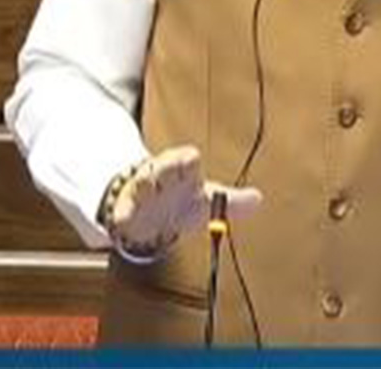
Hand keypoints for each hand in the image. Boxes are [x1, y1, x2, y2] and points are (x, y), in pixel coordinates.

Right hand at [106, 146, 262, 255]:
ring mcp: (141, 190)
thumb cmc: (181, 203)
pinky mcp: (125, 208)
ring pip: (140, 183)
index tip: (191, 159)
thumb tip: (258, 199)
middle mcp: (160, 175)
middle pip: (160, 166)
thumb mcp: (206, 202)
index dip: (187, 159)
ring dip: (141, 185)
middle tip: (163, 171)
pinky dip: (121, 215)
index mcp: (182, 170)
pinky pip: (121, 210)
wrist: (150, 213)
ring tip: (143, 188)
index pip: (186, 159)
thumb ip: (231, 202)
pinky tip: (121, 222)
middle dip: (161, 167)